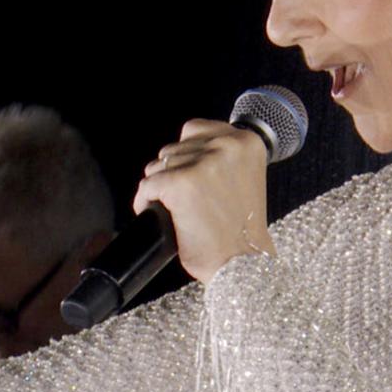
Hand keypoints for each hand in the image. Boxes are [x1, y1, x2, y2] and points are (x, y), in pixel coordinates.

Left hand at [132, 120, 272, 281]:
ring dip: (158, 187)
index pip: (194, 129)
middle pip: (173, 148)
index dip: (185, 154)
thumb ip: (220, 158)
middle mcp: (227, 146)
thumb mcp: (243, 177)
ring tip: (174, 209)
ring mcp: (203, 163)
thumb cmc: (241, 229)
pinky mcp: (180, 183)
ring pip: (157, 166)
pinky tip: (157, 215)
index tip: (188, 174)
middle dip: (171, 173)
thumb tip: (180, 150)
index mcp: (247, 142)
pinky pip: (147, 187)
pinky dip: (145, 202)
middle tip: (183, 200)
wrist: (243, 262)